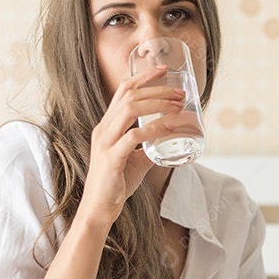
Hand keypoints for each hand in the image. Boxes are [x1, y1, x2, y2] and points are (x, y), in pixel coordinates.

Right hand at [76, 65, 185, 229]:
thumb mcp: (134, 160)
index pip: (122, 90)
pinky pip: (134, 137)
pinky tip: (170, 128)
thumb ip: (148, 149)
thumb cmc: (115, 184)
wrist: (99, 208)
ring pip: (130, 109)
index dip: (143, 77)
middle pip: (129, 95)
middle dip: (157, 89)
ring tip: (178, 106)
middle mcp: (103, 129)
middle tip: (180, 92)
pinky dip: (154, 129)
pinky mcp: (112, 158)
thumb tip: (168, 142)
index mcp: (107, 126)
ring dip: (157, 104)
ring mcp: (105, 142)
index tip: (163, 70)